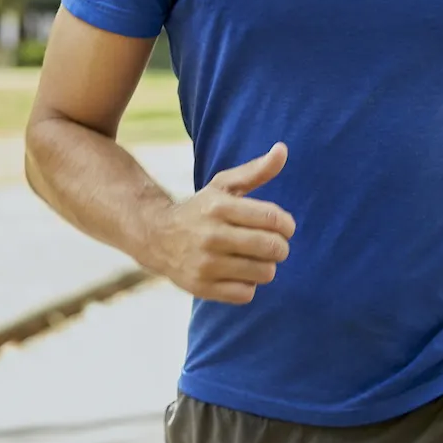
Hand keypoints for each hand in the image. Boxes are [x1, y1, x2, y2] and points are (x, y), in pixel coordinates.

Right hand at [146, 142, 296, 303]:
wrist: (155, 236)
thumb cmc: (200, 209)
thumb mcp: (223, 186)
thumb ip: (256, 170)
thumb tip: (282, 149)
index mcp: (219, 207)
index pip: (273, 219)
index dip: (287, 225)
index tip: (283, 227)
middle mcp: (211, 236)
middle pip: (272, 248)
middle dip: (280, 247)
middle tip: (272, 245)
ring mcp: (205, 264)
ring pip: (264, 273)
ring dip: (265, 266)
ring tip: (253, 258)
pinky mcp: (201, 288)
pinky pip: (246, 294)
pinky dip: (248, 285)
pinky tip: (238, 274)